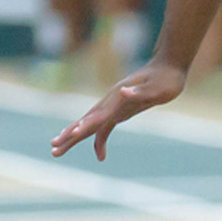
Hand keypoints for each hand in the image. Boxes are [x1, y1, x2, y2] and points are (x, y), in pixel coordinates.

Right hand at [51, 59, 186, 159]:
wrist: (168, 66)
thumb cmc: (166, 78)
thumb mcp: (158, 87)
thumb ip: (140, 91)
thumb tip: (123, 92)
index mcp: (118, 97)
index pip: (98, 115)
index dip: (85, 125)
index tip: (73, 134)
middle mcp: (112, 102)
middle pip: (86, 121)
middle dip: (70, 135)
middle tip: (53, 148)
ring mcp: (114, 106)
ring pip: (90, 125)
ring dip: (75, 137)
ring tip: (57, 149)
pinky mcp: (121, 110)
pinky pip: (105, 128)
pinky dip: (99, 140)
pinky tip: (99, 154)